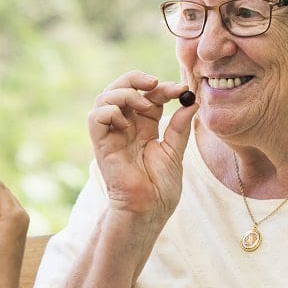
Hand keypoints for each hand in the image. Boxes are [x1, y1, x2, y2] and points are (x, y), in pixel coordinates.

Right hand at [88, 71, 195, 220]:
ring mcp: (112, 134)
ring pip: (105, 97)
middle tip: (156, 83)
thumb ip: (180, 126)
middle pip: (121, 88)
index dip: (162, 87)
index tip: (181, 90)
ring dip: (125, 93)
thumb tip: (192, 101)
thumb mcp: (175, 151)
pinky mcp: (101, 145)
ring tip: (143, 105)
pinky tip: (126, 125)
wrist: (149, 208)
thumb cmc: (161, 187)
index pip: (147, 95)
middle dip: (136, 79)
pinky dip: (110, 112)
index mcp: (144, 127)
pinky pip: (95, 117)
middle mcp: (125, 126)